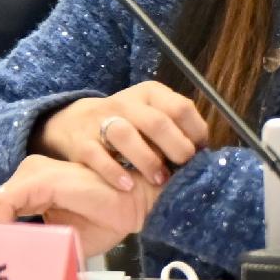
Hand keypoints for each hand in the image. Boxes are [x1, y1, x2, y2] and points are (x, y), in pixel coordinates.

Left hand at [0, 151, 153, 261]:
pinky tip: (6, 245)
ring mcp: (34, 173)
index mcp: (31, 185)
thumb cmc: (104, 218)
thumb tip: (11, 264)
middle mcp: (28, 173)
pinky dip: (0, 225)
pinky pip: (6, 202)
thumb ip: (36, 241)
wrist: (135, 203)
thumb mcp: (61, 235)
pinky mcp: (41, 179)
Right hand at [38, 81, 207, 196]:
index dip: (195, 132)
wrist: (73, 124)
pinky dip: (114, 172)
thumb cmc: (127, 126)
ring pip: (126, 135)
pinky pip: (98, 156)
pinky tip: (127, 186)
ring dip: (146, 160)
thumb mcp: (151, 116)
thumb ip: (176, 129)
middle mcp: (126, 103)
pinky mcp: (82, 141)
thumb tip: (206, 155)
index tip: (199, 153)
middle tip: (182, 167)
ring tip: (158, 179)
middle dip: (175, 147)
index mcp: (150, 94)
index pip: (181, 108)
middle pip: (156, 122)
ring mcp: (101, 121)